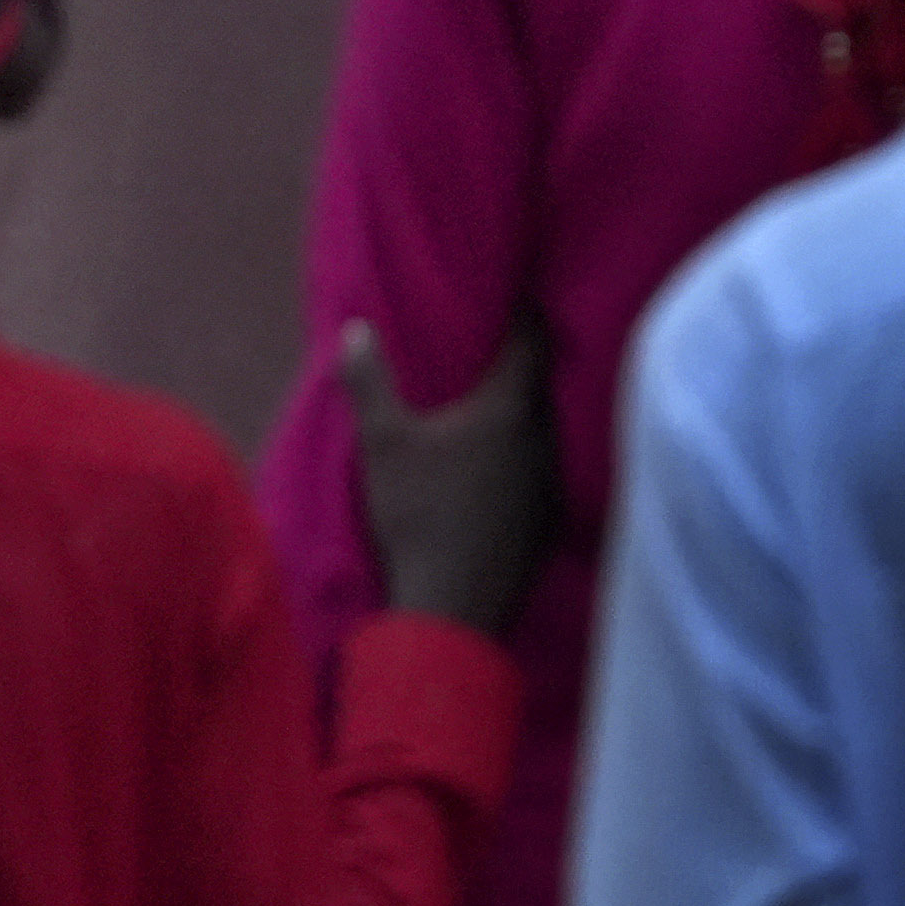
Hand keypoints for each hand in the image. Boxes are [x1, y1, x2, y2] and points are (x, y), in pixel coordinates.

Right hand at [344, 316, 557, 631]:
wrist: (452, 609)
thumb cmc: (419, 515)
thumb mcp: (383, 444)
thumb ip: (369, 382)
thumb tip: (355, 329)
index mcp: (509, 409)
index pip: (534, 341)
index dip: (526, 314)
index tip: (512, 297)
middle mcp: (542, 439)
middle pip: (541, 384)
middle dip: (520, 364)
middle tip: (492, 348)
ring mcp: (549, 483)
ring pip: (542, 431)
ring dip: (522, 415)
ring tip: (489, 408)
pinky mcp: (547, 522)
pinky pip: (540, 470)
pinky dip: (521, 457)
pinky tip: (494, 470)